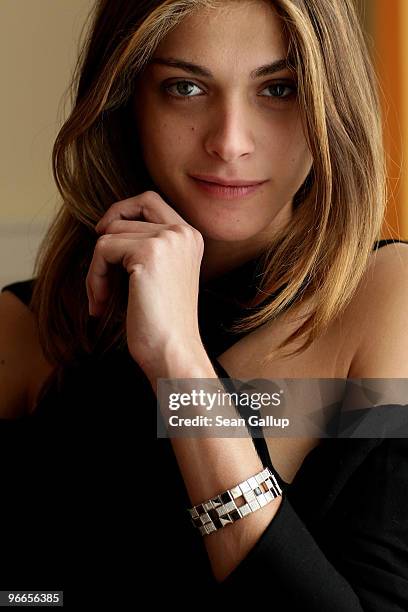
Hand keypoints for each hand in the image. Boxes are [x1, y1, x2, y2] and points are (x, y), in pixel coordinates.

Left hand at [86, 191, 204, 376]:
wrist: (173, 351)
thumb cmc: (163, 323)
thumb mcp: (161, 275)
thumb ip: (146, 246)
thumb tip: (105, 227)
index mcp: (191, 236)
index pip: (149, 200)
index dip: (122, 211)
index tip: (105, 233)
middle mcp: (183, 232)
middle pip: (127, 213)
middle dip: (105, 237)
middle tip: (98, 262)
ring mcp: (168, 240)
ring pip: (110, 234)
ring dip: (98, 268)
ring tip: (103, 298)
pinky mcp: (148, 253)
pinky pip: (102, 250)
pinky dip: (95, 278)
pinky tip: (102, 304)